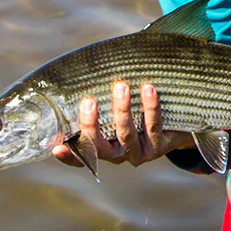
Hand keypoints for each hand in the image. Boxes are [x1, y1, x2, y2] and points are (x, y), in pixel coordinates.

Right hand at [51, 81, 193, 167]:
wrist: (174, 129)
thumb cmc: (137, 114)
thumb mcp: (116, 112)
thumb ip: (101, 103)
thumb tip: (84, 74)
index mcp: (103, 148)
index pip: (81, 155)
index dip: (68, 155)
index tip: (56, 147)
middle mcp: (117, 154)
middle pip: (99, 146)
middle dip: (91, 124)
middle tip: (88, 102)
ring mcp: (137, 153)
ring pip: (126, 135)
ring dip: (122, 110)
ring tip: (121, 87)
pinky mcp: (157, 147)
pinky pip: (152, 126)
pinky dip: (150, 107)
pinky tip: (148, 89)